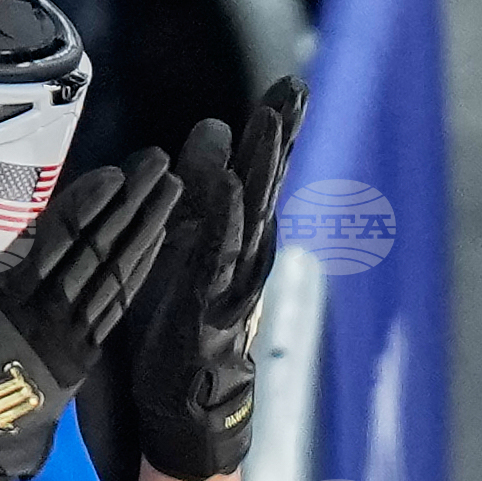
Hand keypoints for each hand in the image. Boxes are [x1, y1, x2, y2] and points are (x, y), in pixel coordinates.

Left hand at [128, 79, 307, 480]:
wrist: (186, 394)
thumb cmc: (186, 315)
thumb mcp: (187, 238)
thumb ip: (201, 188)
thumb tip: (213, 128)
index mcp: (239, 235)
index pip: (260, 175)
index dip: (276, 132)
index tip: (291, 86)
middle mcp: (246, 252)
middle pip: (266, 185)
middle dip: (280, 138)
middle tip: (295, 89)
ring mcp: (232, 277)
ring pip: (251, 213)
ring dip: (261, 167)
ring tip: (271, 120)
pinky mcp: (209, 301)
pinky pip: (218, 253)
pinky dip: (222, 218)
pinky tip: (225, 183)